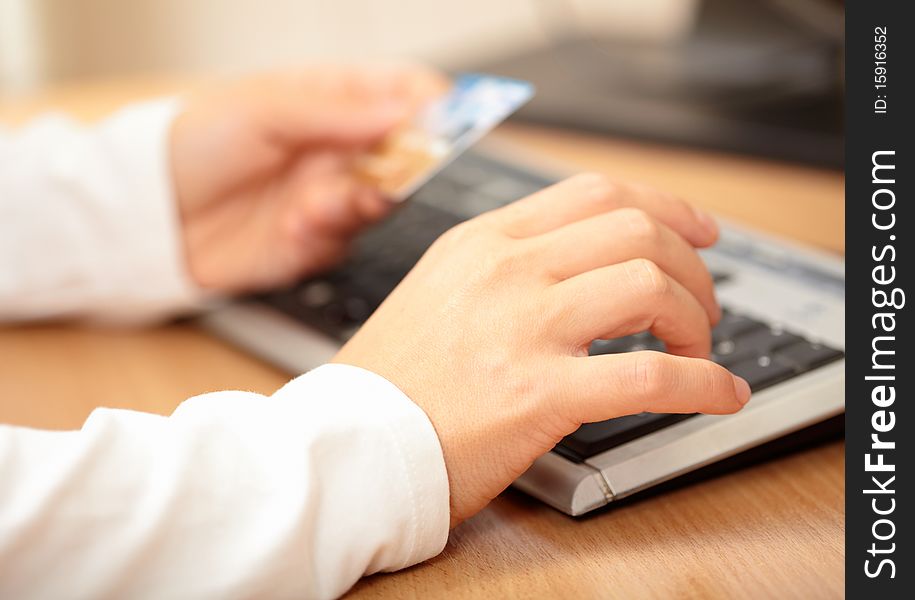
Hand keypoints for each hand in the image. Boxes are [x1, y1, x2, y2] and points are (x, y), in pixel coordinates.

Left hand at [169, 65, 447, 292]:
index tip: (451, 118)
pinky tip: (294, 226)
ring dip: (357, 202)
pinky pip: (345, 239)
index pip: (399, 91)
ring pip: (381, 200)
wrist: (151, 215)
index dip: (431, 103)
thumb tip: (403, 111)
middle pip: (405, 151)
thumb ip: (335, 112)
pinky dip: (326, 233)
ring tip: (317, 204)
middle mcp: (339, 147)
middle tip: (396, 172)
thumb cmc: (196, 142)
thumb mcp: (263, 110)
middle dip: (407, 163)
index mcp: (330, 99)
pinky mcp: (318, 240)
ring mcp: (331, 194)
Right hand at [333, 173, 750, 526]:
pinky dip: (703, 382)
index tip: (697, 230)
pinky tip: (719, 394)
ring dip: (696, 318)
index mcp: (484, 241)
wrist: (350, 441)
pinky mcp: (538, 392)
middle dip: (692, 265)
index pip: (596, 193)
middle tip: (701, 303)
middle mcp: (508, 270)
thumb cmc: (393, 378)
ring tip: (696, 349)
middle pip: (636, 230)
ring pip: (650, 284)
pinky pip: (650, 374)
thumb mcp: (439, 288)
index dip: (664, 206)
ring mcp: (524, 326)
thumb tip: (576, 266)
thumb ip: (504, 265)